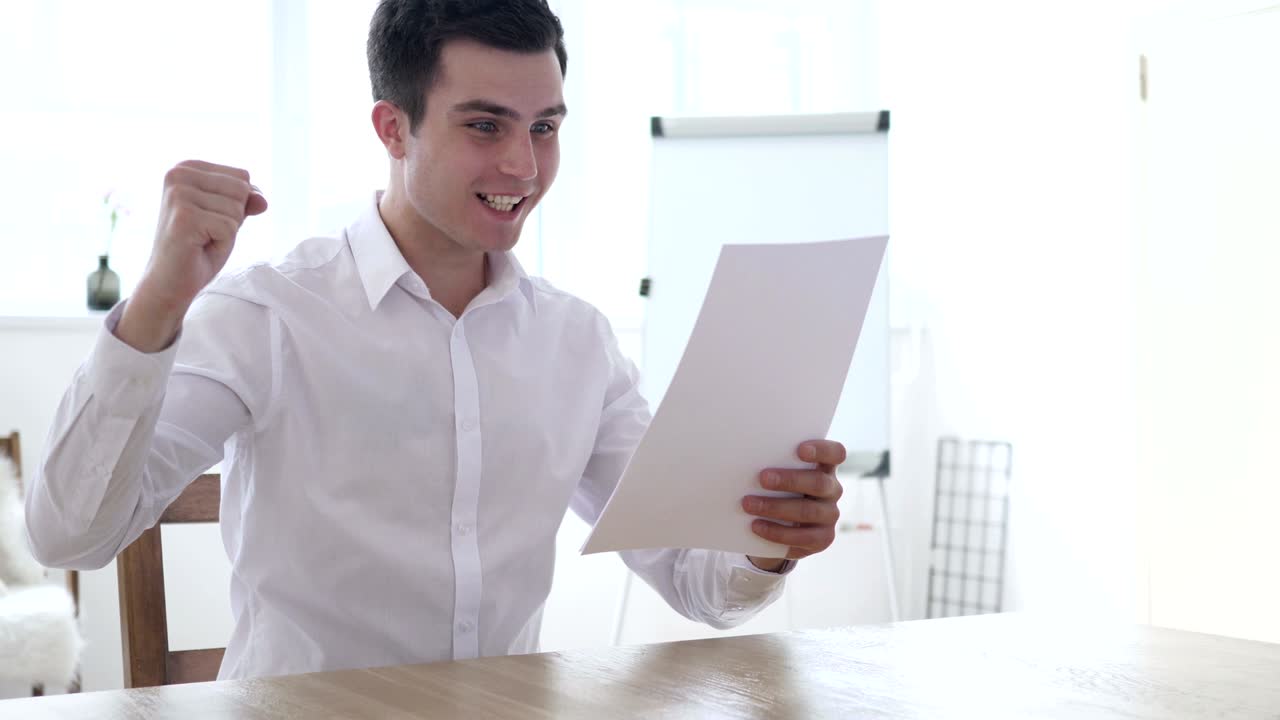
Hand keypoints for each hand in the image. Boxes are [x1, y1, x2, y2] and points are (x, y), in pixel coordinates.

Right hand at [143, 160, 267, 308]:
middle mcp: (178, 174)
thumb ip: (247, 200)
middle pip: (241, 189)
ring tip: (202, 240)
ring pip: (237, 209)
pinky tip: (200, 248)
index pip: (242, 176)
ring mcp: (178, 194)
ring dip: (227, 232)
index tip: (210, 219)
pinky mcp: (184, 216)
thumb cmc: (200, 247)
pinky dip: (223, 244)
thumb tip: (262, 200)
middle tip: (207, 232)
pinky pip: (230, 227)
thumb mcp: (229, 217)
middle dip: (233, 218)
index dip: (236, 205)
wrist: (171, 281)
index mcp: (186, 167)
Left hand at [743, 440, 845, 570]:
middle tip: (762, 478)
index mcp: (824, 467)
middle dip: (790, 480)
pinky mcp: (823, 538)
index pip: (835, 453)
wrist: (776, 529)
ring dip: (776, 507)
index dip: (821, 450)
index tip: (800, 449)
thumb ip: (772, 466)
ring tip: (749, 504)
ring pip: (809, 511)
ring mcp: (830, 515)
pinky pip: (803, 537)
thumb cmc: (774, 490)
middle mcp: (832, 490)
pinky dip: (777, 532)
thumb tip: (743, 459)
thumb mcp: (776, 476)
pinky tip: (756, 526)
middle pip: (819, 483)